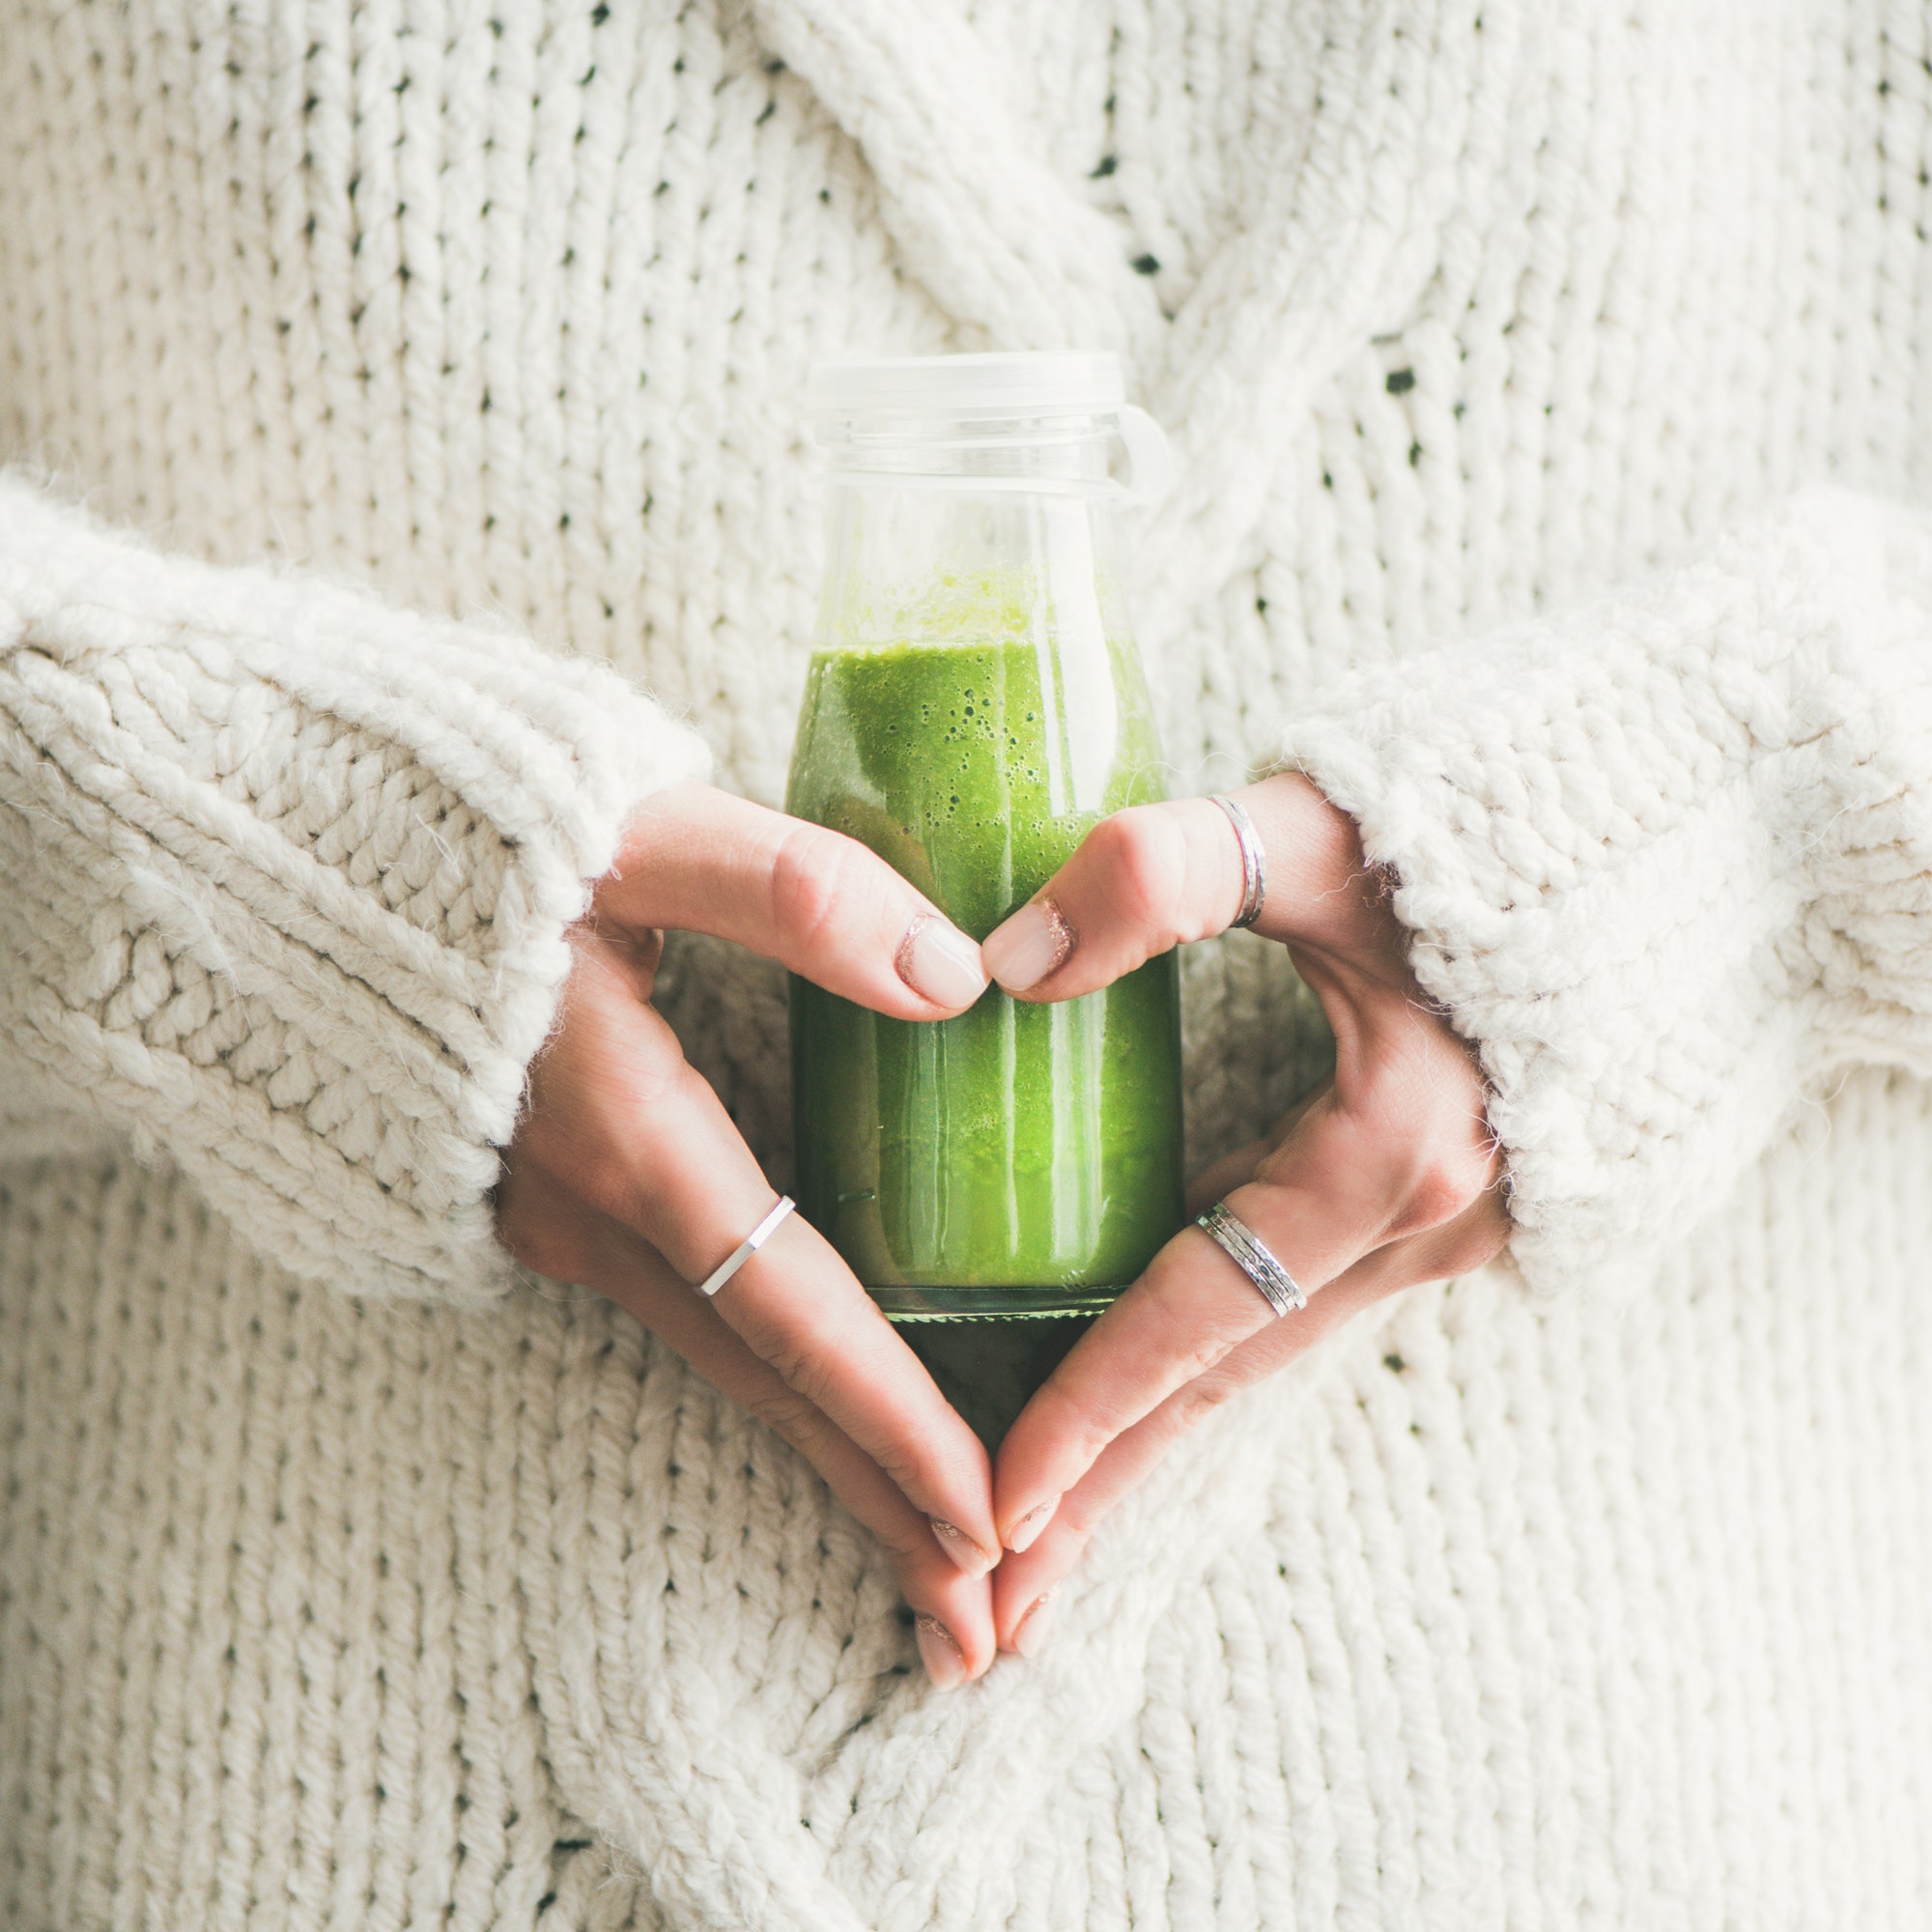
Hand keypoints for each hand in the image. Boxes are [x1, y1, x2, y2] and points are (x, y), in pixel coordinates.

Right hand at [496, 781, 1002, 1685]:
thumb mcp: (636, 835)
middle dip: (876, 1500)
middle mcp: (591, 1213)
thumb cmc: (464, 839)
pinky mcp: (543, 1202)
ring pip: (723, 1362)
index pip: (791, 1312)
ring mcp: (555, 1220)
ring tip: (922, 1555)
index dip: (890, 1419)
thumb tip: (955, 978)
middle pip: (765, 1383)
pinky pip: (684, 1319)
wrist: (277, 871)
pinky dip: (771, 1387)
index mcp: (630, 1136)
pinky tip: (819, 1412)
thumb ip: (794, 895)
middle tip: (978, 1628)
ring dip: (828, 1458)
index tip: (981, 1523)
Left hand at [976, 775, 1507, 1656]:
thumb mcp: (1320, 831)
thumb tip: (1006, 960)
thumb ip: (1158, 873)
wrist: (1696, 834)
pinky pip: (1306, 1304)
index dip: (1086, 1411)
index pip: (1195, 1316)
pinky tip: (1161, 1376)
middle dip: (1107, 1485)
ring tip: (1058, 1520)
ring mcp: (1452, 1223)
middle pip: (1224, 1379)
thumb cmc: (1501, 821)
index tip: (988, 1508)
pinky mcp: (1454, 1200)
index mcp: (1389, 1152)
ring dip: (1159, 1433)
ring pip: (1267, 1350)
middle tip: (993, 1601)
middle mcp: (1426, 1221)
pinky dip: (1220, 1359)